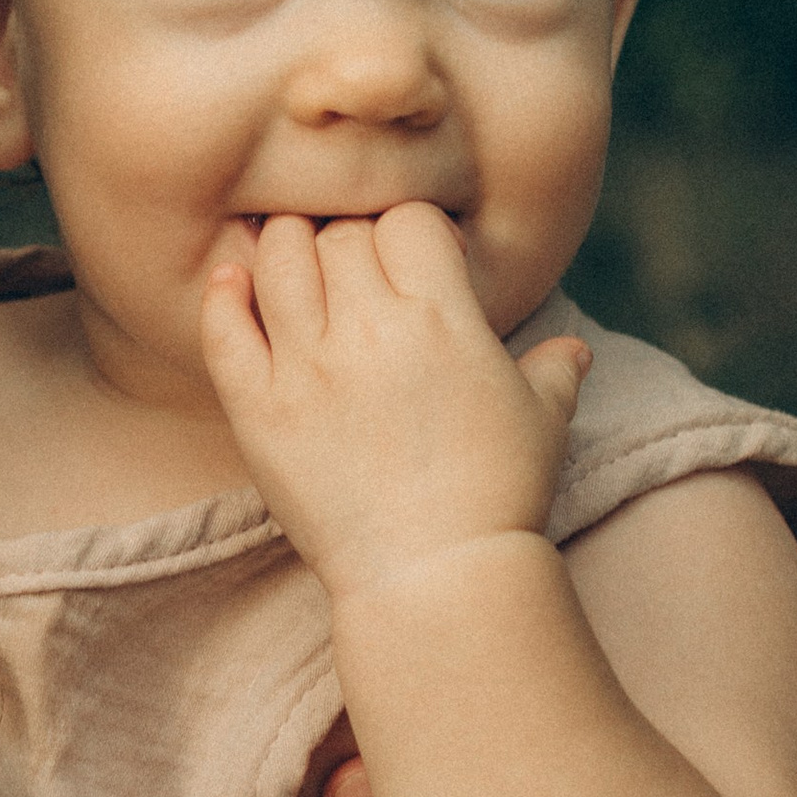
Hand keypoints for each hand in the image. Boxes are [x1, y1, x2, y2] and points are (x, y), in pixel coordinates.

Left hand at [201, 203, 590, 601]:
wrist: (434, 576)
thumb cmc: (497, 496)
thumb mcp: (543, 422)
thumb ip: (553, 372)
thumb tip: (573, 352)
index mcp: (443, 318)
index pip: (408, 220)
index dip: (408, 231)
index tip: (409, 258)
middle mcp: (371, 329)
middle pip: (340, 233)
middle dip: (346, 239)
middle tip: (347, 268)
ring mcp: (308, 367)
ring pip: (277, 259)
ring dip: (282, 247)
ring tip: (291, 263)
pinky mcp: (259, 409)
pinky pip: (224, 329)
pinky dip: (223, 297)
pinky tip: (232, 286)